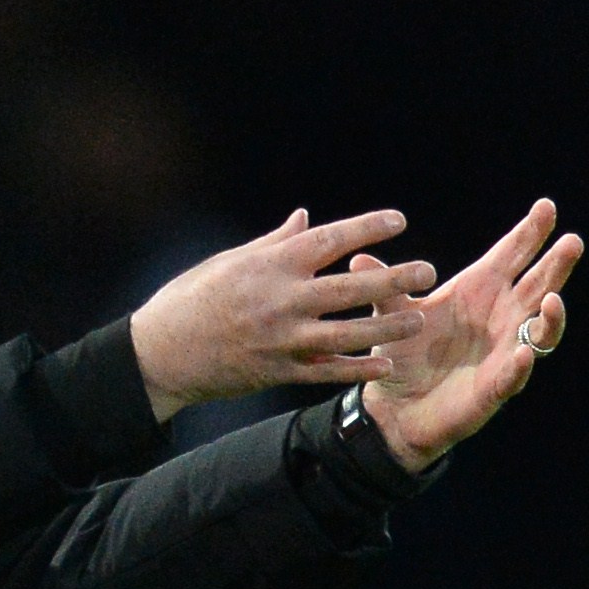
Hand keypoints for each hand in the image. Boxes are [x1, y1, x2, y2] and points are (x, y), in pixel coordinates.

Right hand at [127, 209, 440, 419]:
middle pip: (349, 287)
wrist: (160, 353)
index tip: (399, 220)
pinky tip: (385, 366)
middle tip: (427, 271)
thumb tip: (306, 216)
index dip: (366, 229)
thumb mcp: (230, 261)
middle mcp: (280, 299)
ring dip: (385, 328)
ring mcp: (281, 339)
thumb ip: (275, 242)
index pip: (328, 240)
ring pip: (346, 333)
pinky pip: (326, 372)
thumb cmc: (192, 297)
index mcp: (270, 265)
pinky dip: (357, 370)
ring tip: (418, 320)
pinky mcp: (278, 371)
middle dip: (392, 279)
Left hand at [362, 200, 584, 469]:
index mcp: (479, 292)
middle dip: (556, 266)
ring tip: (553, 301)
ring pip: (540, 332)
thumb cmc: (404, 356)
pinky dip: (520, 365)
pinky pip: (513, 376)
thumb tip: (359, 258)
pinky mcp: (495, 388)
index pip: (511, 257)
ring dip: (551, 318)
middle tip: (573, 242)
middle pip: (538, 286)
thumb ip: (387, 288)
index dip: (530, 233)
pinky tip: (524, 354)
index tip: (546, 206)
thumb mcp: (393, 315)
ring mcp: (503, 353)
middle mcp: (500, 318)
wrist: (397, 408)